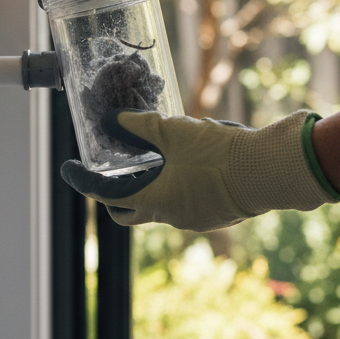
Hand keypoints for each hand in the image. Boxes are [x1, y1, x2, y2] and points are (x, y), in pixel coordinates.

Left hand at [61, 108, 339, 230]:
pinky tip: (187, 163)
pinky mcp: (215, 215)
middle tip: (110, 171)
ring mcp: (194, 219)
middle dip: (115, 194)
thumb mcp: (176, 132)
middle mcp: (170, 217)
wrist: (271, 171)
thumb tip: (116, 119)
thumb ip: (142, 126)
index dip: (83, 181)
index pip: (106, 195)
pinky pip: (185, 202)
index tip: (69, 169)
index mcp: (155, 200)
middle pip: (130, 211)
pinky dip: (176, 187)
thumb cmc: (220, 154)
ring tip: (153, 157)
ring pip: (160, 205)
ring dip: (151, 186)